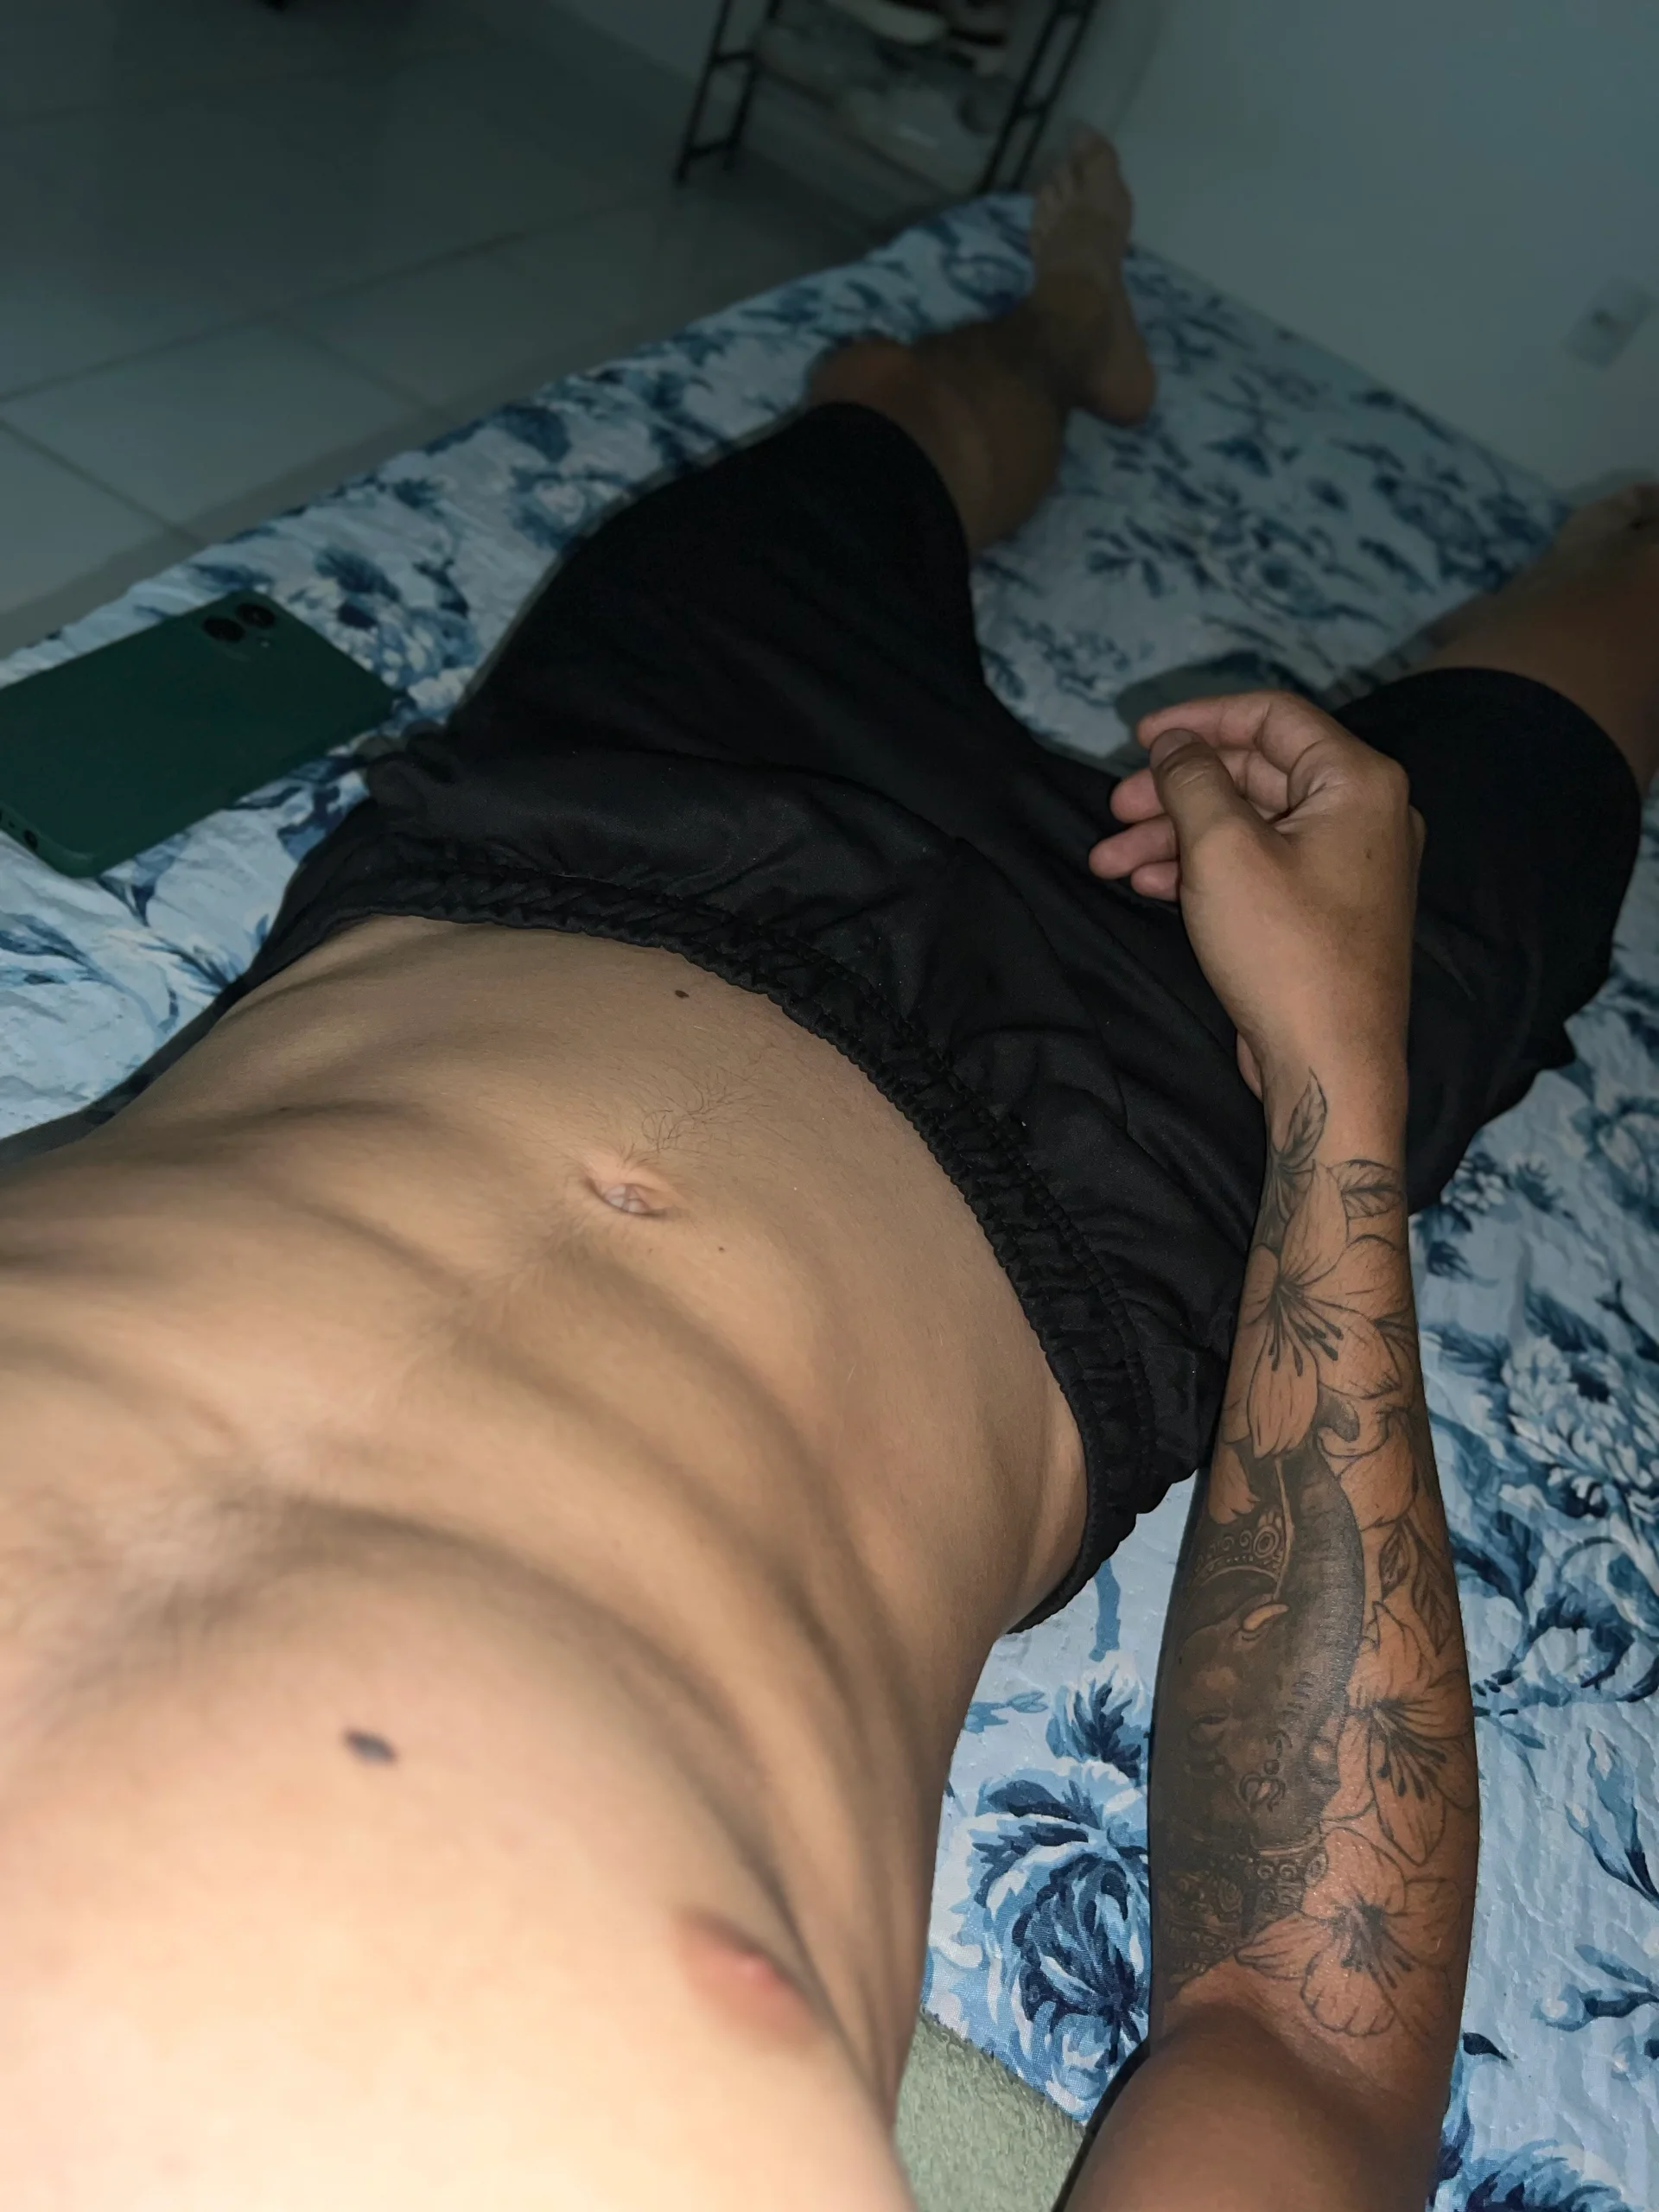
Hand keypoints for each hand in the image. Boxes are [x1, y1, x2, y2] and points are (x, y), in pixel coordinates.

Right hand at [1088, 691, 1421, 1098]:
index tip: (1138, 737)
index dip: (1198, 718)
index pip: (1272, 716)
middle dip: (1175, 789)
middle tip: (1113, 808)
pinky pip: (1259, 866)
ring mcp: (1345, 865)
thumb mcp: (1222, 850)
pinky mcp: (1323, 910)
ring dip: (1175, 835)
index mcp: (1356, 781)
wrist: (1330, 1063)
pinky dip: (1204, 869)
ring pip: (1248, 824)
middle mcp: (1362, 814)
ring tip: (1109, 860)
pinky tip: (1147, 886)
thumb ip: (1191, 780)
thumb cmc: (1284, 951)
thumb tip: (1174, 743)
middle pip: (1254, 772)